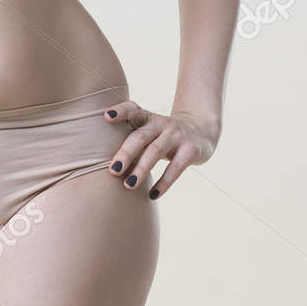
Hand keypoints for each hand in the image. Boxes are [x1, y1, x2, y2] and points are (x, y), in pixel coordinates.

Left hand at [104, 102, 219, 198]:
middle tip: (113, 171)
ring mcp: (177, 135)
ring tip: (128, 186)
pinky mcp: (191, 150)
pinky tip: (152, 195)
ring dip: (141, 169)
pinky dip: (164, 182)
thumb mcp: (150, 133)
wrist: (203, 131)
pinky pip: (176, 167)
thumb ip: (132, 142)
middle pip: (140, 137)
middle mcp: (162, 124)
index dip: (121, 111)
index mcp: (148, 119)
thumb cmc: (165, 137)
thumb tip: (104, 166)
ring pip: (156, 151)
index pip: (134, 110)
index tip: (107, 116)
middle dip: (126, 153)